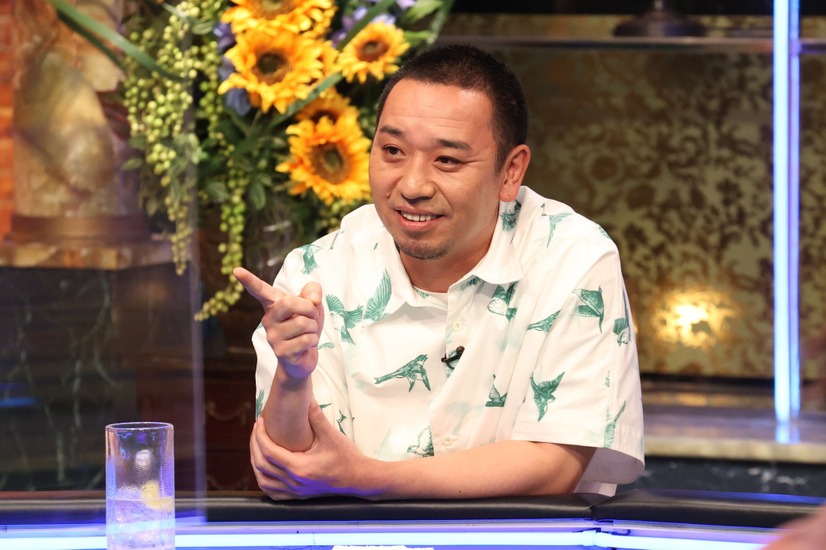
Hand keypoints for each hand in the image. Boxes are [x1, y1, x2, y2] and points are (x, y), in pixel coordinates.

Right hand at [233, 267, 323, 379]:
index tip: (236, 270)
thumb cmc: (306, 326)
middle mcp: (268, 319)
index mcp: (273, 304)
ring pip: (303, 323)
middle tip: (311, 317)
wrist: (303, 357)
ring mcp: (272, 336)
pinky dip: (313, 341)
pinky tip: (305, 346)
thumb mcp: (314, 304)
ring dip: (314, 328)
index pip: (260, 290)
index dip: (249, 280)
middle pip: (290, 303)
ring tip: (306, 333)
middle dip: (310, 309)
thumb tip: (313, 299)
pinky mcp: (280, 352)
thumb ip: (313, 291)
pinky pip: (306, 339)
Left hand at [249, 403, 375, 499]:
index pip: (269, 451)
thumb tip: (305, 397)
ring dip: (256, 463)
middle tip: (257, 429)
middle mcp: (294, 482)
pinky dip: (264, 480)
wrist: (358, 478)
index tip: (260, 421)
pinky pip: (272, 492)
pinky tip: (265, 469)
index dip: (260, 435)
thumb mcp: (331, 434)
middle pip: (261, 465)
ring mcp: (295, 492)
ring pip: (263, 481)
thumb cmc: (346, 456)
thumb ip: (315, 416)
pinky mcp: (298, 496)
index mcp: (299, 467)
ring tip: (257, 446)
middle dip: (255, 445)